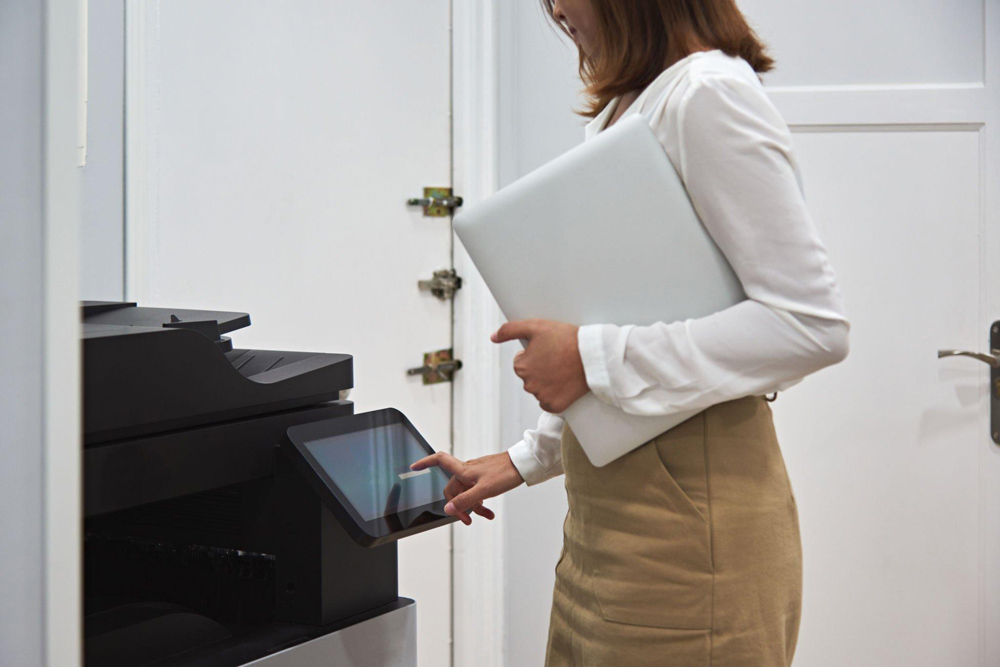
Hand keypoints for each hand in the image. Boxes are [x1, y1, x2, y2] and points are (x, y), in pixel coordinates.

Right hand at [409, 452, 524, 525]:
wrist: (524, 465)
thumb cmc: (505, 473)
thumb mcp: (484, 490)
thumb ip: (465, 500)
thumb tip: (448, 509)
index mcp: (464, 470)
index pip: (439, 460)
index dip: (426, 463)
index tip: (414, 467)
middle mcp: (468, 470)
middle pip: (453, 488)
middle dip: (458, 506)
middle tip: (467, 520)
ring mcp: (477, 473)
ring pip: (467, 492)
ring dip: (473, 506)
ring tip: (484, 517)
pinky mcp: (486, 477)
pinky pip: (478, 491)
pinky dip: (481, 502)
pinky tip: (489, 512)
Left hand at [491, 319, 588, 413]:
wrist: (592, 356)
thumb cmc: (565, 339)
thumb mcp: (535, 326)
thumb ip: (510, 330)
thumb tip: (492, 337)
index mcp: (520, 367)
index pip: (521, 361)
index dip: (536, 353)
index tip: (549, 349)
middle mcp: (528, 385)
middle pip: (531, 376)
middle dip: (541, 368)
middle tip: (558, 358)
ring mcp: (542, 397)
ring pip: (540, 388)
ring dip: (549, 381)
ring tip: (565, 369)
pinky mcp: (555, 406)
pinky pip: (550, 402)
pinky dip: (556, 395)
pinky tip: (565, 383)